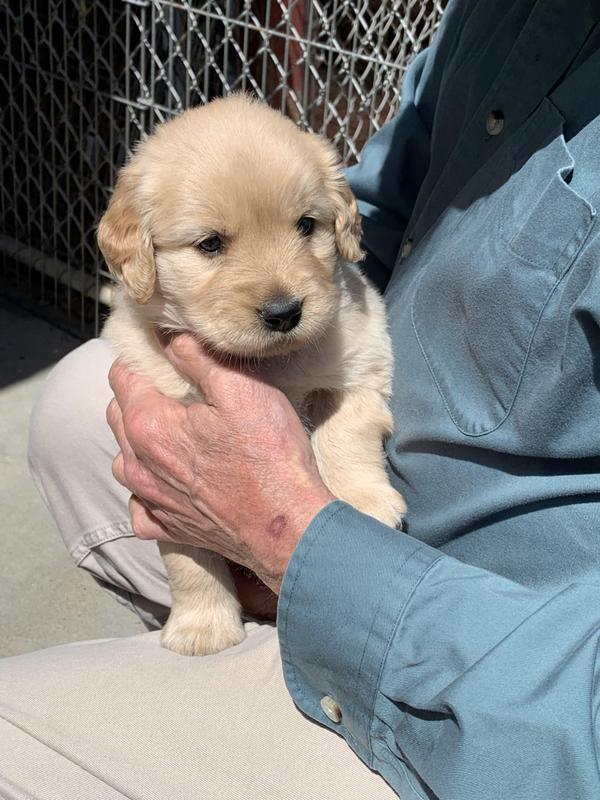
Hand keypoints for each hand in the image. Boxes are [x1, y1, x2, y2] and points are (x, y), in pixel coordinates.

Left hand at [106, 332, 333, 594]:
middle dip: (139, 395)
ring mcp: (150, 500)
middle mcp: (138, 464)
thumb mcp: (239, 388)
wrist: (287, 526)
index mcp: (148, 425)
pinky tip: (172, 481)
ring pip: (125, 459)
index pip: (122, 376)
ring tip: (175, 432)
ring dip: (140, 441)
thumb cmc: (268, 454)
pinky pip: (139, 505)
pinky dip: (148, 490)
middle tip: (176, 388)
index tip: (165, 353)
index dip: (143, 358)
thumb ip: (196, 357)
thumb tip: (168, 334)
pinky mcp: (167, 528)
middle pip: (118, 414)